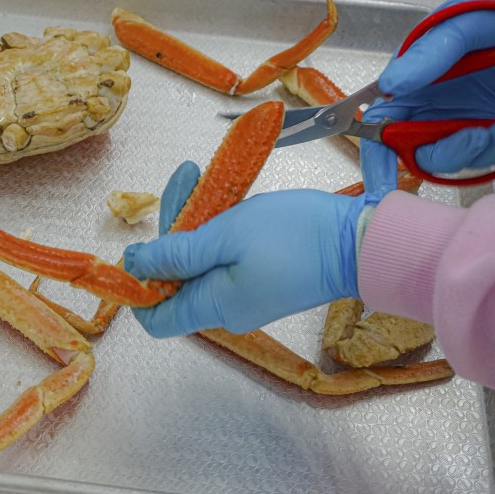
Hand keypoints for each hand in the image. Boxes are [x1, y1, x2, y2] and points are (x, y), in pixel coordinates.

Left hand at [123, 161, 363, 335]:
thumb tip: (132, 266)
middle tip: (182, 180)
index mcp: (213, 307)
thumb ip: (175, 254)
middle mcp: (223, 308)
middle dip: (169, 230)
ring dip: (192, 219)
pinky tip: (219, 195)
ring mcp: (242, 293)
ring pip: (196, 260)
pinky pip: (221, 256)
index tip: (138, 244)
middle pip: (173, 278)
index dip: (137, 286)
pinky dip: (214, 226)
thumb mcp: (225, 235)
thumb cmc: (296, 236)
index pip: (155, 317)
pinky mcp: (258, 276)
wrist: (361, 240)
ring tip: (199, 176)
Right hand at [364, 0, 494, 182]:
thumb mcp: (458, 26)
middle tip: (479, 135)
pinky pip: (487, 153)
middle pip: (419, 153)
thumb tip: (390, 85)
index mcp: (407, 83)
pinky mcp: (487, 119)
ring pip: (455, 158)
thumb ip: (427, 56)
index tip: (383, 190)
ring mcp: (458, 114)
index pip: (378, 130)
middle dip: (449, 154)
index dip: (377, 162)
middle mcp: (427, 104)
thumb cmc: (492, 1)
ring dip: (481, 152)